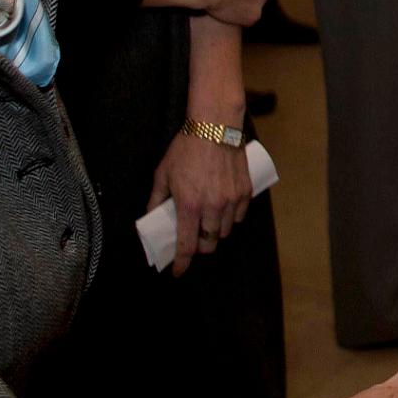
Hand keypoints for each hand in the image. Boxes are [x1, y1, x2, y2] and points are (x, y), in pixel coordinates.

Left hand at [149, 129, 250, 275]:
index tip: (178, 271)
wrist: (215, 125)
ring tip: (208, 220)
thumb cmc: (186, 147)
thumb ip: (156, 198)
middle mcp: (212, 207)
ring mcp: (231, 200)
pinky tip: (224, 208)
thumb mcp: (163, 173)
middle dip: (201, 246)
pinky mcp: (245, 191)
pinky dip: (231, 217)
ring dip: (216, 231)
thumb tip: (151, 216)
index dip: (182, 263)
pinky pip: (239, 216)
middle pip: (210, 243)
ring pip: (225, 231)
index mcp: (189, 205)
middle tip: (194, 238)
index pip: (187, 245)